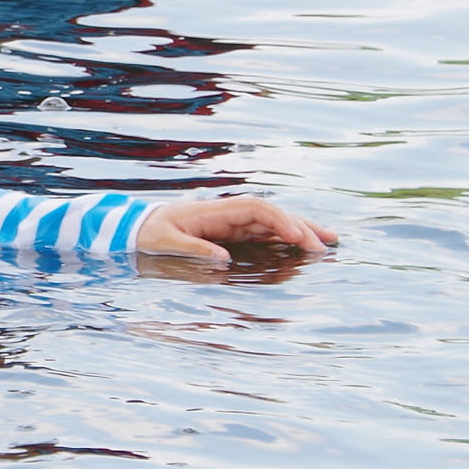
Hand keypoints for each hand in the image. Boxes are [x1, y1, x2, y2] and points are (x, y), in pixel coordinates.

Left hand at [135, 197, 338, 263]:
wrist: (139, 226)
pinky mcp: (234, 232)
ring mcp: (234, 222)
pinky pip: (266, 233)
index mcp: (215, 211)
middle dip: (300, 227)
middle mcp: (229, 213)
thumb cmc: (151, 233)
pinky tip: (304, 246)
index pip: (256, 209)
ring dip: (301, 231)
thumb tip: (223, 260)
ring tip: (329, 242)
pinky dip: (287, 238)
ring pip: (274, 223)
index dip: (278, 220)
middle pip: (272, 214)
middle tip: (324, 246)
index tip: (296, 237)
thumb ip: (193, 249)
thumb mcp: (165, 243)